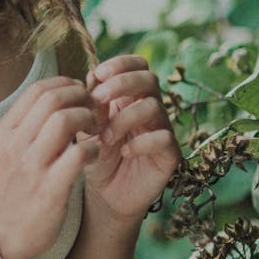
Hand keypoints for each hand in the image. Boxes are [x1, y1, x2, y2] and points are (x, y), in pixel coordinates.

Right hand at [0, 77, 100, 258]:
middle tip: (92, 109)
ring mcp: (32, 166)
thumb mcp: (9, 151)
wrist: (2, 235)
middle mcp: (15, 144)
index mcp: (5, 132)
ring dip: (88, 119)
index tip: (79, 94)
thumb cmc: (13, 190)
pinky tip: (95, 155)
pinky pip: (79, 154)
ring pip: (66, 119)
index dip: (65, 84)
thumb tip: (58, 96)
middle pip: (53, 99)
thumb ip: (28, 125)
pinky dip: (94, 149)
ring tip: (95, 130)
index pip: (37, 89)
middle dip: (80, 98)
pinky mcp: (51, 188)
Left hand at [83, 55, 179, 228]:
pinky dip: (141, 142)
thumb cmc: (97, 155)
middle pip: (149, 79)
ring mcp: (162, 130)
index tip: (97, 74)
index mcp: (130, 95)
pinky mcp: (170, 154)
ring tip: (104, 137)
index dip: (121, 64)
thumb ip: (91, 104)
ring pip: (154, 107)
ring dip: (124, 118)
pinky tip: (124, 153)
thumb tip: (91, 79)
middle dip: (122, 83)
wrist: (105, 194)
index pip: (137, 65)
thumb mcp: (88, 127)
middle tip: (98, 98)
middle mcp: (150, 108)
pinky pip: (164, 138)